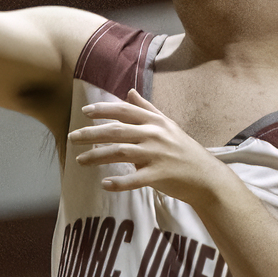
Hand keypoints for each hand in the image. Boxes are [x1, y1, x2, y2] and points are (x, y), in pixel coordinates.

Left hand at [68, 90, 223, 209]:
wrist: (205, 176)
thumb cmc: (183, 150)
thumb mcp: (167, 125)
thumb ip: (147, 109)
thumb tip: (130, 92)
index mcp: (155, 122)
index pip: (124, 111)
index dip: (103, 110)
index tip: (85, 112)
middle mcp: (154, 135)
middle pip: (117, 131)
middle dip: (91, 133)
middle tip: (72, 137)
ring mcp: (157, 155)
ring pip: (121, 153)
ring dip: (97, 156)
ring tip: (80, 160)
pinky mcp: (159, 175)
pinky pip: (135, 179)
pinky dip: (119, 182)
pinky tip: (105, 184)